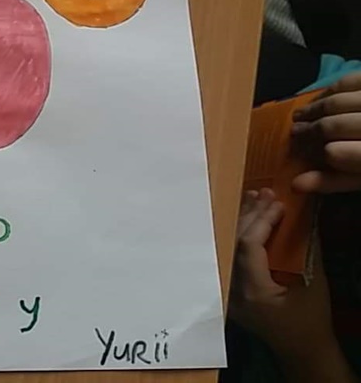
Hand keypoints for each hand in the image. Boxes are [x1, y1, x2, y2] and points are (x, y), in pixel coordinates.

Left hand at [229, 190, 354, 381]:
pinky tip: (249, 218)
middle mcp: (232, 289)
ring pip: (230, 247)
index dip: (262, 221)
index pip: (248, 246)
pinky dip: (241, 236)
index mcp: (252, 291)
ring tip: (256, 197)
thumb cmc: (310, 320)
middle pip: (235, 242)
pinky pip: (232, 255)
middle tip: (265, 193)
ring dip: (243, 221)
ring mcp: (228, 290)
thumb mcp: (313, 284)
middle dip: (251, 215)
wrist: (301, 349)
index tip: (278, 203)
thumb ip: (307, 250)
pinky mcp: (230, 288)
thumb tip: (304, 216)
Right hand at [293, 73, 360, 193]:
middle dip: (310, 129)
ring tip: (301, 114)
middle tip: (295, 131)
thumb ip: (336, 182)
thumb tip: (296, 184)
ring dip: (315, 107)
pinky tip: (323, 95)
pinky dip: (333, 87)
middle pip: (333, 126)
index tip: (303, 152)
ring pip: (339, 100)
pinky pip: (352, 80)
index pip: (335, 154)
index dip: (316, 152)